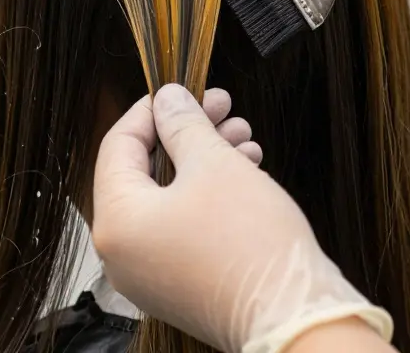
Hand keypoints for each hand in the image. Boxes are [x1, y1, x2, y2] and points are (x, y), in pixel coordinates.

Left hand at [91, 85, 392, 352]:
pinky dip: (208, 195)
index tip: (181, 90)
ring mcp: (150, 275)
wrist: (293, 317)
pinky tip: (245, 172)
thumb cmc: (252, 246)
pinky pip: (182, 226)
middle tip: (221, 107)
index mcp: (117, 222)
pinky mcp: (179, 285)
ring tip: (243, 137)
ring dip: (204, 160)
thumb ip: (183, 124)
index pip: (117, 146)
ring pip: (168, 198)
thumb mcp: (215, 164)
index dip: (152, 110)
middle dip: (187, 133)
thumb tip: (167, 100)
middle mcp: (123, 254)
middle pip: (144, 171)